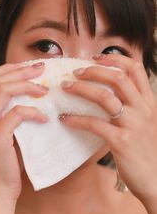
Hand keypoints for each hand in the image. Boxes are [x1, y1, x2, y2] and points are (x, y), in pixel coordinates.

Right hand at [0, 61, 47, 201]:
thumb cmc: (2, 166)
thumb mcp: (0, 137)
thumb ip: (7, 117)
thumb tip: (31, 98)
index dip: (8, 69)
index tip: (29, 68)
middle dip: (20, 71)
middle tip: (43, 70)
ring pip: (3, 91)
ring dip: (27, 86)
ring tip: (45, 90)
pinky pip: (17, 113)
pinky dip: (33, 112)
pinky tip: (44, 119)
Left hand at [59, 53, 156, 202]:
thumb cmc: (147, 154)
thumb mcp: (146, 125)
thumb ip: (132, 110)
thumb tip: (109, 99)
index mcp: (149, 103)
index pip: (135, 70)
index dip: (113, 60)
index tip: (94, 58)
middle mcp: (144, 109)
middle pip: (118, 78)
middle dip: (93, 71)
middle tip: (73, 73)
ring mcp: (134, 124)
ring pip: (105, 97)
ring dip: (81, 89)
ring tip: (65, 88)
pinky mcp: (122, 141)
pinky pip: (95, 124)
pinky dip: (77, 119)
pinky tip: (64, 118)